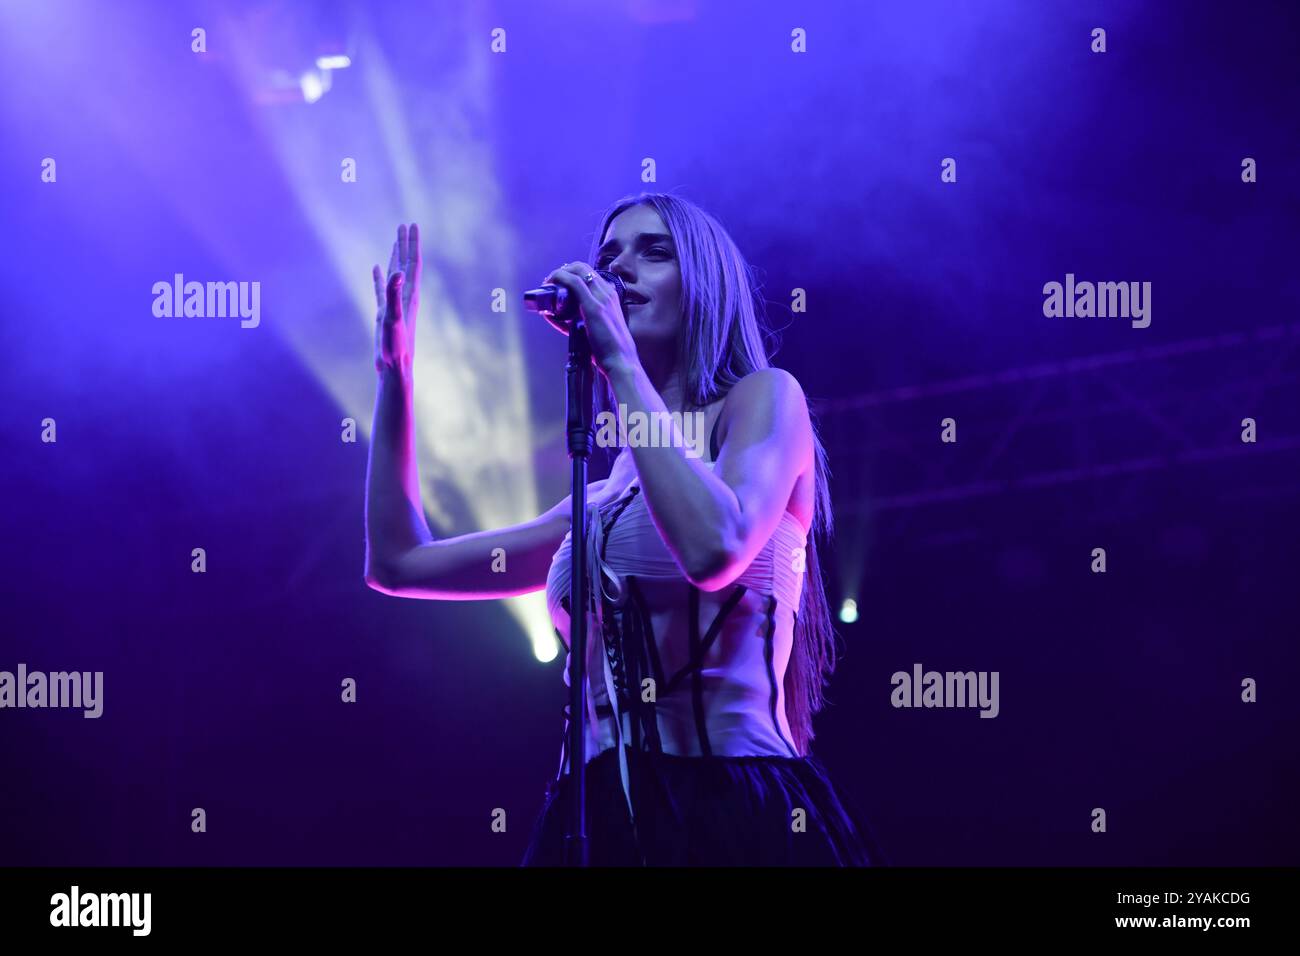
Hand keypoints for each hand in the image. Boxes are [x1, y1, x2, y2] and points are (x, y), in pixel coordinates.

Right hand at [373, 223, 420, 373]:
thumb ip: (393, 295)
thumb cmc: (396, 346)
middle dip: (405, 244)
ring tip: (395, 241)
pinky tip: (376, 268)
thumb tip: (397, 272)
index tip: (412, 225)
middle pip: (406, 264)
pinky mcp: (384, 312)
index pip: (412, 263)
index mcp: (409, 295)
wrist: (394, 367)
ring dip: (395, 256)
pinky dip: (379, 276)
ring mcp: (394, 303)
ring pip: (394, 273)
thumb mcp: (393, 318)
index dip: (412, 244)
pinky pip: (381, 288)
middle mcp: (404, 296)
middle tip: (404, 225)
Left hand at [543, 261, 639, 378]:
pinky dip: (559, 278)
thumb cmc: (608, 350)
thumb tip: (554, 316)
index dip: (572, 274)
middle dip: (563, 270)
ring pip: (578, 270)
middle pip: (583, 268)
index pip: (590, 275)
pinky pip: (573, 282)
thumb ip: (576, 322)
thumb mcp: (594, 329)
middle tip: (550, 282)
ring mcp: (602, 298)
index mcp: (610, 297)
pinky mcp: (593, 307)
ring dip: (559, 273)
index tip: (559, 282)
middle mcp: (608, 293)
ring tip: (548, 284)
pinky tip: (550, 284)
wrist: (621, 361)